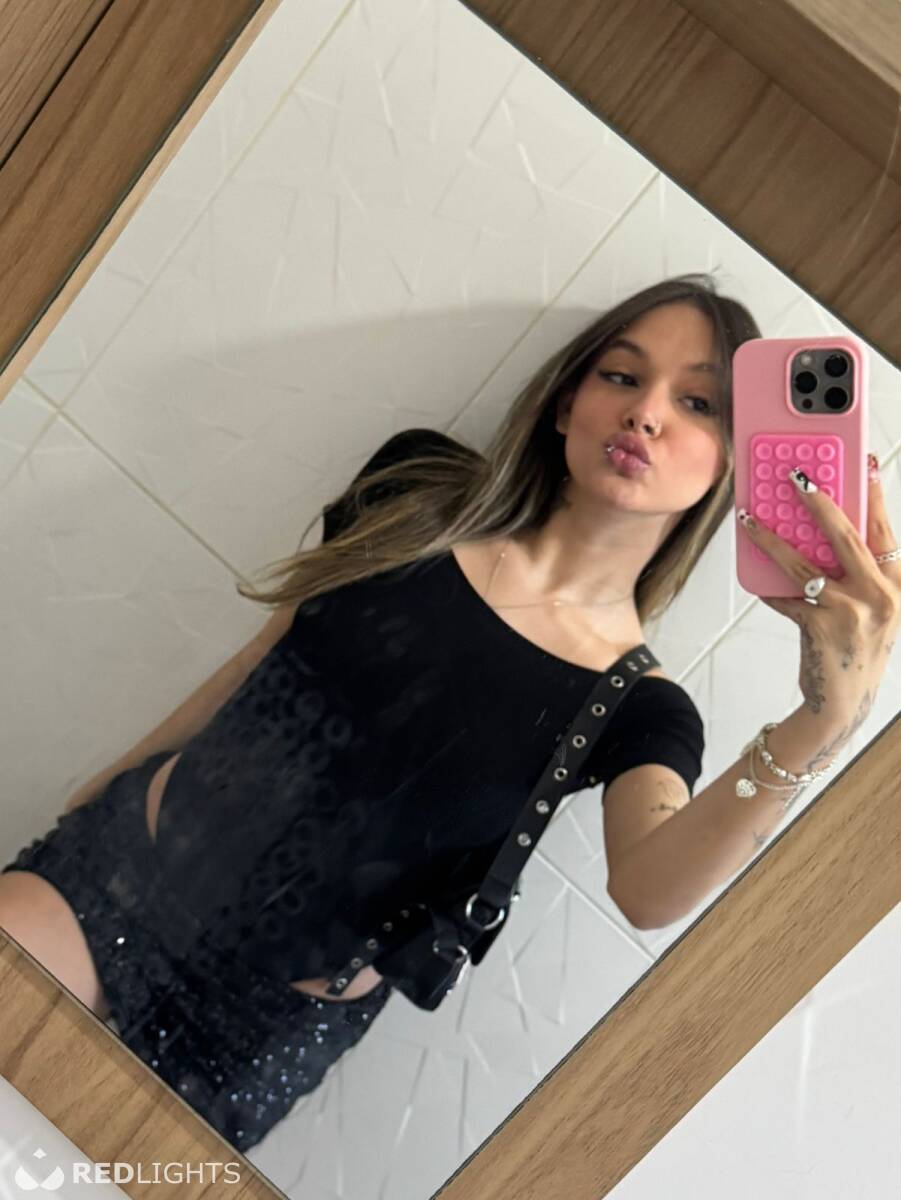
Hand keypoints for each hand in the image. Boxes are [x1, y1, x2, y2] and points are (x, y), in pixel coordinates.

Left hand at [738, 452, 899, 736]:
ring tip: (749, 519)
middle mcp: (881, 596)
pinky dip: (768, 588)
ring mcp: (851, 612)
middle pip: (845, 535)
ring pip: (802, 564)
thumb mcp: (871, 608)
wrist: (843, 703)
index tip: (866, 462)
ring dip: (771, 538)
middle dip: (818, 501)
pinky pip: (785, 597)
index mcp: (898, 586)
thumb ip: (857, 573)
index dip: (874, 494)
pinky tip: (757, 579)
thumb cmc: (854, 648)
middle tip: (796, 477)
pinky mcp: (820, 627)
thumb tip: (822, 528)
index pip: (885, 530)